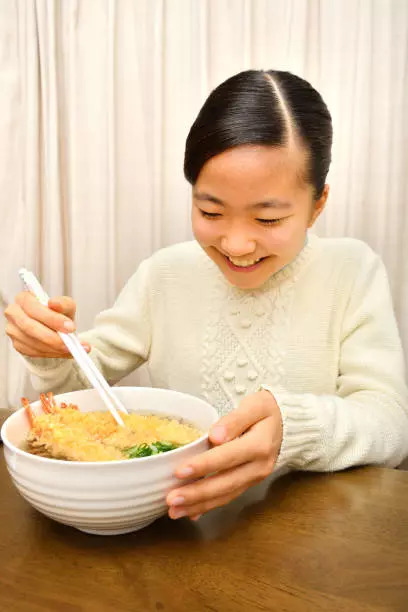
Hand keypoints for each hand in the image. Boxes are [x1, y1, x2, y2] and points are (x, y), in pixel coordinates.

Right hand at [4, 291, 89, 357]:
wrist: (56, 328)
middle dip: (53, 337)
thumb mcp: (66, 306)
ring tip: (71, 349)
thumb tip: (54, 303)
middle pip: (30, 327)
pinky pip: (34, 352)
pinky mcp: (18, 345)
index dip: (51, 318)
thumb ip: (63, 303)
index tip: (70, 326)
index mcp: (23, 298)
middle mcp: (14, 314)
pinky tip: (63, 352)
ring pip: (32, 342)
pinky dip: (51, 353)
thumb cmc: (58, 314)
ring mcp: (13, 330)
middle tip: (71, 343)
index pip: (33, 308)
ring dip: (54, 348)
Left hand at [166, 389, 282, 519]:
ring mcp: (254, 478)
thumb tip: (215, 435)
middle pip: (225, 483)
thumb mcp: (255, 406)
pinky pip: (228, 497)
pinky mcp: (249, 484)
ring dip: (199, 505)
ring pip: (225, 495)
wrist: (287, 424)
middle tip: (171, 500)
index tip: (180, 471)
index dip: (204, 465)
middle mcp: (258, 467)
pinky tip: (191, 513)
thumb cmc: (266, 411)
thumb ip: (234, 419)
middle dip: (196, 494)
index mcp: (259, 445)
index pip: (228, 457)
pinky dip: (208, 507)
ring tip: (174, 511)